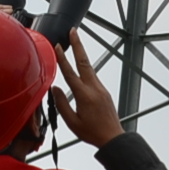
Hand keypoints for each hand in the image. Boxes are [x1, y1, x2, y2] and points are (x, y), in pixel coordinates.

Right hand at [49, 31, 123, 147]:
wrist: (113, 138)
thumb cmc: (92, 133)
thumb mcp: (72, 122)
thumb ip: (62, 104)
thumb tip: (55, 88)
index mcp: (84, 96)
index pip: (71, 73)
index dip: (63, 59)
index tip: (58, 46)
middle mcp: (94, 89)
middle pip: (84, 62)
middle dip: (78, 45)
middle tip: (73, 31)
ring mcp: (101, 89)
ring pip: (89, 67)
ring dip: (82, 54)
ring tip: (75, 43)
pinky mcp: (104, 92)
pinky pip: (93, 76)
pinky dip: (86, 67)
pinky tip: (81, 65)